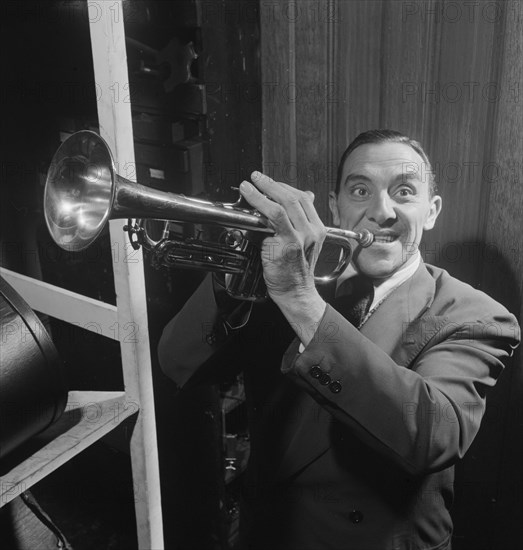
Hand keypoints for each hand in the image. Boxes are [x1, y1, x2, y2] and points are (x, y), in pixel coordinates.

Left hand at [239, 171, 326, 343]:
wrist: (295, 293)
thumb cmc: (295, 272)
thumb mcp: (304, 244)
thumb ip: (301, 223)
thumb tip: (303, 199)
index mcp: (318, 229)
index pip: (303, 198)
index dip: (284, 186)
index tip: (269, 183)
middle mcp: (312, 231)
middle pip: (293, 197)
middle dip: (272, 184)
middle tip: (257, 177)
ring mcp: (301, 237)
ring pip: (282, 204)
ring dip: (263, 191)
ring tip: (249, 186)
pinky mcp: (288, 244)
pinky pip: (273, 218)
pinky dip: (260, 205)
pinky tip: (250, 201)